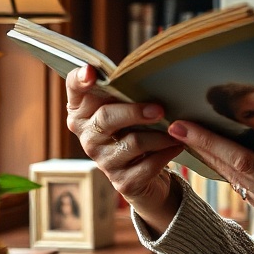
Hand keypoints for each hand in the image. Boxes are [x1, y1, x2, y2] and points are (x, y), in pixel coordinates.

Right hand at [65, 66, 184, 234]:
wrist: (148, 176)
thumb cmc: (137, 130)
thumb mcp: (130, 107)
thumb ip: (127, 90)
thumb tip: (146, 72)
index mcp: (84, 112)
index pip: (75, 90)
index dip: (80, 79)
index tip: (90, 71)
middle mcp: (88, 137)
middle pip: (106, 118)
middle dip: (135, 111)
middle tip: (160, 109)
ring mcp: (103, 161)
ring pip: (133, 142)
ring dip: (160, 135)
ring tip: (178, 130)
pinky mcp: (123, 182)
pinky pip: (148, 164)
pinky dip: (167, 153)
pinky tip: (177, 146)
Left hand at [168, 121, 253, 253]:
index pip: (246, 164)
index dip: (214, 144)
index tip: (185, 127)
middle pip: (233, 173)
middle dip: (203, 147)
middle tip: (175, 122)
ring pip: (238, 184)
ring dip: (214, 160)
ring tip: (191, 134)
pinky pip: (249, 193)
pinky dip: (234, 173)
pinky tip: (223, 156)